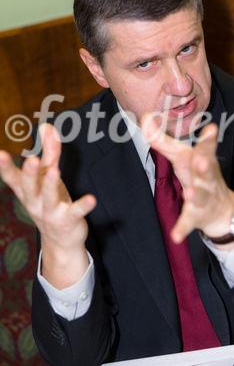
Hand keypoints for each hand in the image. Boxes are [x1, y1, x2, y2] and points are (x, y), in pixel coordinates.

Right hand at [0, 123, 96, 286]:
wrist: (60, 240)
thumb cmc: (51, 201)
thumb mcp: (48, 176)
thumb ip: (49, 151)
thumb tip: (46, 125)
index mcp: (27, 190)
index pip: (13, 178)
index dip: (5, 166)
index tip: (1, 154)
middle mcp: (35, 201)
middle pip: (29, 187)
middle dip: (29, 173)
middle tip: (31, 159)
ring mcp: (50, 212)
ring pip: (48, 198)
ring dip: (50, 184)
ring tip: (54, 171)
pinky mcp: (68, 220)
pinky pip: (75, 212)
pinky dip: (83, 206)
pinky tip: (92, 199)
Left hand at [141, 114, 233, 246]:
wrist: (221, 208)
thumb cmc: (197, 174)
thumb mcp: (181, 156)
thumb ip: (162, 138)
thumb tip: (145, 116)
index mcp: (201, 160)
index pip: (206, 148)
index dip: (208, 139)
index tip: (212, 128)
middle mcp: (206, 177)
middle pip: (207, 168)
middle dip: (204, 164)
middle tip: (201, 160)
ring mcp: (204, 196)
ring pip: (200, 194)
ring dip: (195, 193)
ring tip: (188, 193)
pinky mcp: (197, 215)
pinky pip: (189, 221)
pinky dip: (182, 228)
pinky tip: (175, 236)